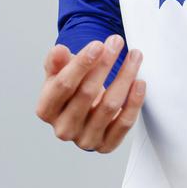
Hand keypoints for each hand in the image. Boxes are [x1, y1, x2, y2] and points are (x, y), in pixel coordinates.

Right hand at [35, 35, 145, 152]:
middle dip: (105, 64)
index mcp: (46, 110)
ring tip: (134, 56)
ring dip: (125, 77)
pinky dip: (134, 102)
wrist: (85, 110)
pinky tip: (139, 82)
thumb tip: (59, 51)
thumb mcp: (59, 72)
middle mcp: (63, 128)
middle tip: (117, 42)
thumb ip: (57, 61)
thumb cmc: (72, 88)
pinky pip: (124, 123)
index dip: (81, 64)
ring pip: (109, 106)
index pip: (63, 85)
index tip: (98, 44)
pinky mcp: (107, 145)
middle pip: (87, 93)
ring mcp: (85, 139)